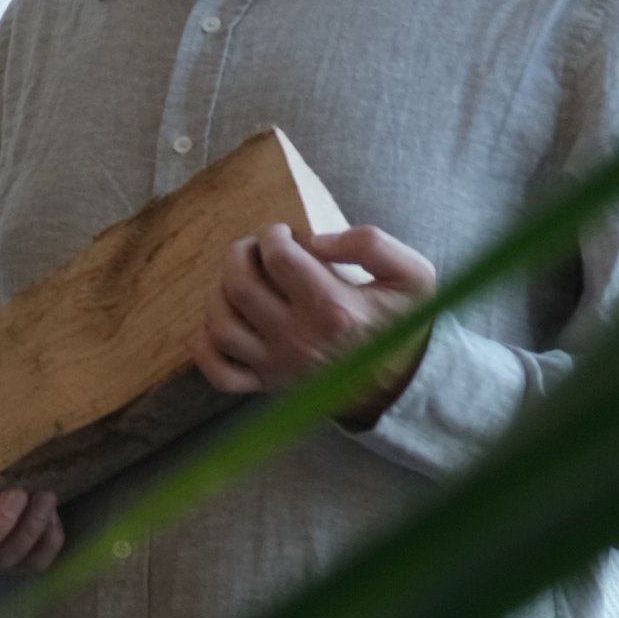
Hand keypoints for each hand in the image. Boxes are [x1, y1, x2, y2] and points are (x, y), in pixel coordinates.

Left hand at [195, 224, 436, 426]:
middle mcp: (299, 339)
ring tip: (237, 280)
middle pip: (239, 287)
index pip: (279, 258)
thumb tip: (317, 239)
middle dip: (238, 256)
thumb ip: (371, 245)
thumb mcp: (412, 275)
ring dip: (218, 295)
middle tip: (252, 248)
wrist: (407, 384)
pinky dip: (206, 346)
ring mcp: (279, 366)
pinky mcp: (268, 386)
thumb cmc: (406, 324)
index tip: (282, 232)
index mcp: (334, 308)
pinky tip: (219, 323)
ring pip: (220, 327)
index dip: (273, 235)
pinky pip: (219, 372)